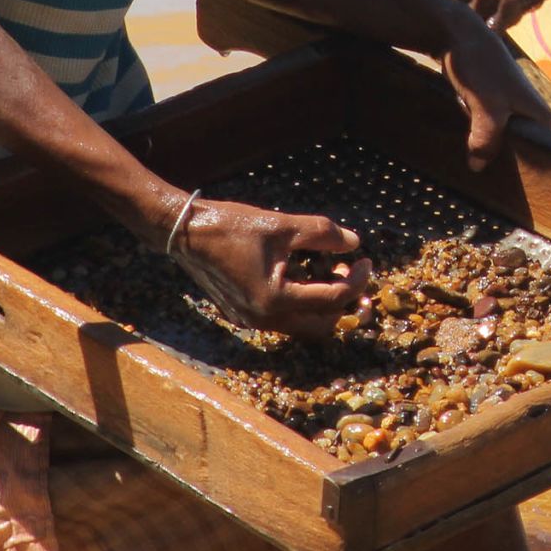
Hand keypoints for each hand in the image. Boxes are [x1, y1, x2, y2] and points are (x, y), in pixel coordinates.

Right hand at [160, 195, 370, 340]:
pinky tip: (306, 275)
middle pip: (321, 325)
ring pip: (302, 325)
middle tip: (352, 273)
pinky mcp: (244, 314)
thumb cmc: (231, 226)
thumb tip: (354, 242)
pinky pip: (284, 318)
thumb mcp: (281, 225)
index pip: (332, 300)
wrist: (185, 233)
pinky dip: (302, 303)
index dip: (356, 280)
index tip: (366, 260)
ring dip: (323, 304)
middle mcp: (264, 319)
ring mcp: (252, 320)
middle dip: (344, 303)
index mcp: (275, 300)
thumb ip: (321, 234)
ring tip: (331, 271)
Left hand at [432, 0, 550, 169]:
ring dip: (486, 145)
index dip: (527, 169)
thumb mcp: (487, 109)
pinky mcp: (490, 101)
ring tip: (473, 162)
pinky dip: (476, 133)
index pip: (543, 153)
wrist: (457, 34)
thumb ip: (486, 141)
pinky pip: (486, 126)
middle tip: (485, 174)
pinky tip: (463, 142)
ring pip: (500, 136)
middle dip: (503, 158)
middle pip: (519, 147)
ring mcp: (509, 105)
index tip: (509, 184)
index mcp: (540, 114)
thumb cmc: (481, 68)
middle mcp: (529, 111)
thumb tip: (478, 168)